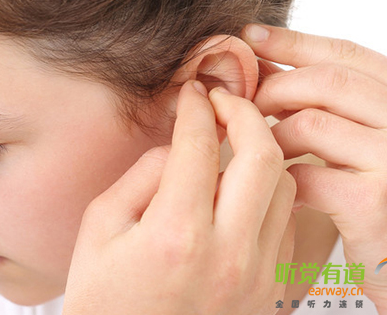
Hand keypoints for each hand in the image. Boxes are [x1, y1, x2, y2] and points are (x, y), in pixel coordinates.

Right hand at [62, 80, 296, 314]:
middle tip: (225, 100)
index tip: (193, 91)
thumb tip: (181, 145)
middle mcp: (227, 255)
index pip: (199, 145)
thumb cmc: (106, 297)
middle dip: (245, 113)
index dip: (197, 107)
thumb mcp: (100, 227)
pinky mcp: (270, 288)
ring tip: (235, 140)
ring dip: (262, 151)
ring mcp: (256, 275)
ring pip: (285, 185)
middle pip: (262, 156)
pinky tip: (242, 187)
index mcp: (175, 235)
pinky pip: (286, 221)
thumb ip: (143, 174)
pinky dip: (269, 192)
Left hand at [243, 24, 386, 312]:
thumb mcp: (377, 140)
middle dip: (272, 88)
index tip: (251, 36)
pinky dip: (282, 179)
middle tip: (243, 103)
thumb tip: (272, 66)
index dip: (292, 42)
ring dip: (271, 136)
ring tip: (265, 152)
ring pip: (307, 123)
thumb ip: (336, 104)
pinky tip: (283, 190)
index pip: (346, 54)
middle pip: (323, 81)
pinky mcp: (378, 201)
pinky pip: (305, 173)